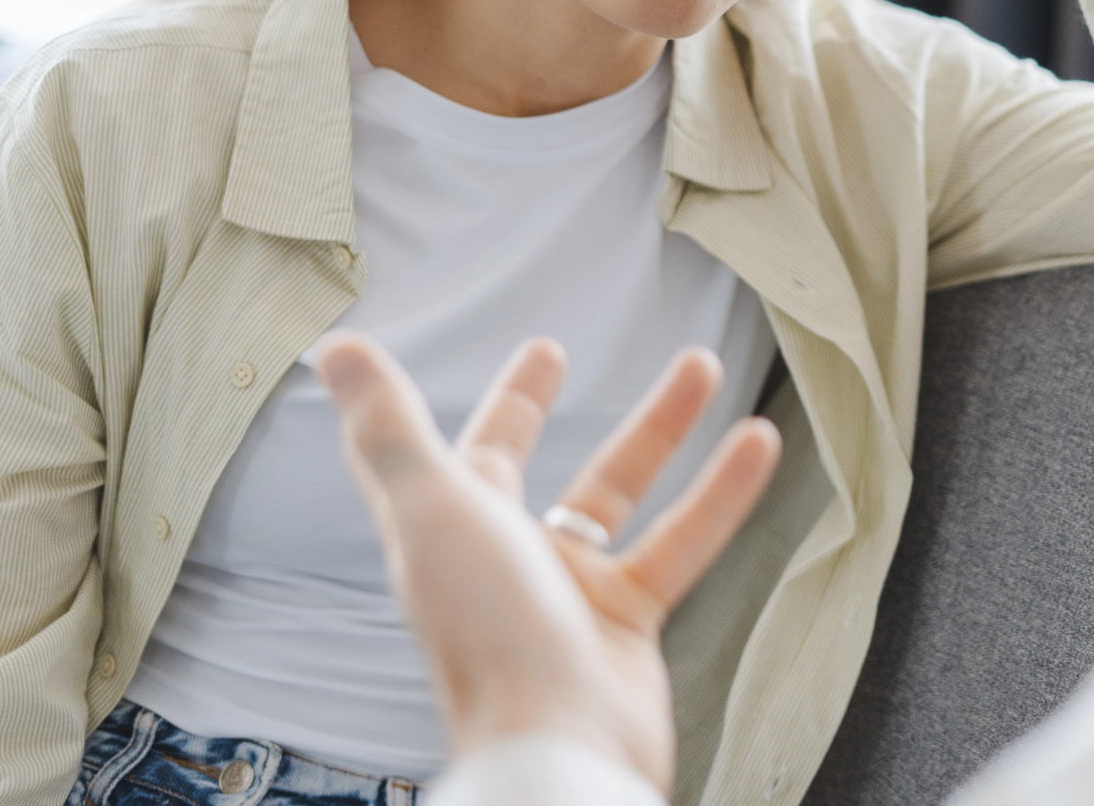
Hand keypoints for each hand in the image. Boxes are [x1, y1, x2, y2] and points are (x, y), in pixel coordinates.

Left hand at [318, 332, 780, 793]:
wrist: (559, 744)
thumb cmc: (487, 635)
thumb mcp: (432, 510)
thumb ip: (391, 428)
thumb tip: (336, 349)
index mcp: (447, 534)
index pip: (453, 453)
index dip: (481, 402)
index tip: (530, 353)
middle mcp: (503, 560)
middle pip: (526, 466)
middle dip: (540, 409)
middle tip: (558, 353)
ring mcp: (566, 593)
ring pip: (617, 492)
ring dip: (663, 429)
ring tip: (705, 364)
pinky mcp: (626, 622)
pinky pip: (679, 540)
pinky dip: (719, 493)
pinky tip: (757, 445)